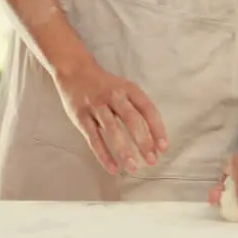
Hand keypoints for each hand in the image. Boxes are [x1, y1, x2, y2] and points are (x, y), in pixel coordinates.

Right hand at [52, 62, 167, 174]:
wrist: (74, 70)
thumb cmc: (104, 85)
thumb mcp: (124, 88)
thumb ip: (136, 107)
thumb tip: (154, 138)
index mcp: (128, 88)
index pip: (147, 109)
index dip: (157, 128)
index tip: (163, 147)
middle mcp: (113, 95)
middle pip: (131, 119)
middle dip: (143, 141)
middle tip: (151, 160)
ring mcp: (96, 106)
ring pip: (111, 130)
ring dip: (123, 150)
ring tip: (132, 168)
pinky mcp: (81, 117)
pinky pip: (93, 138)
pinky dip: (103, 155)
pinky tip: (113, 168)